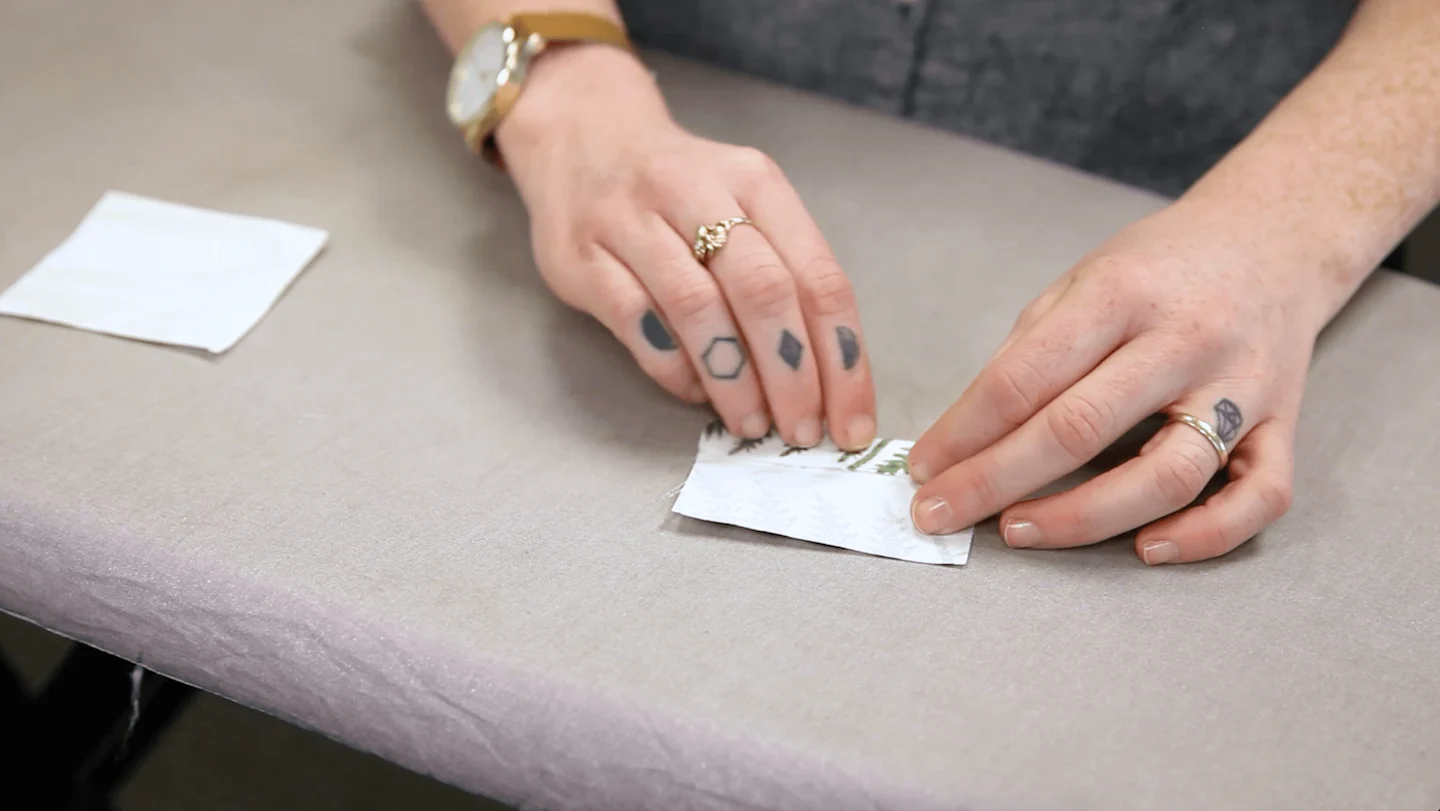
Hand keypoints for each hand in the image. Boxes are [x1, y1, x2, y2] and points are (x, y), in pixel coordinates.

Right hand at [496, 45, 875, 449]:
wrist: (583, 135)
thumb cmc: (682, 188)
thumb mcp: (746, 203)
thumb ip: (784, 274)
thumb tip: (821, 379)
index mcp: (755, 182)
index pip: (819, 277)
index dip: (841, 359)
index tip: (850, 422)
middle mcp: (695, 191)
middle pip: (763, 292)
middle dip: (792, 376)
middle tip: (803, 432)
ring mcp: (632, 221)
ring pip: (697, 309)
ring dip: (733, 379)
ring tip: (752, 424)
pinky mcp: (581, 255)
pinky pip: (636, 320)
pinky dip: (672, 367)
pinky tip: (695, 393)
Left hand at [905, 197, 1337, 564]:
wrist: (1275, 238)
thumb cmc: (1162, 268)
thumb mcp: (1082, 280)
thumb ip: (1029, 350)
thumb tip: (965, 431)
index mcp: (1121, 294)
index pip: (1025, 377)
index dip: (963, 432)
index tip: (922, 470)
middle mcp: (1186, 339)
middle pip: (1079, 428)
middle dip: (994, 481)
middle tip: (939, 515)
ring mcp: (1244, 385)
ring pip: (1168, 474)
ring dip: (1083, 517)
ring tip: (1017, 531)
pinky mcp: (1287, 424)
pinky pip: (1259, 497)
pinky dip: (1205, 535)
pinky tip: (1147, 549)